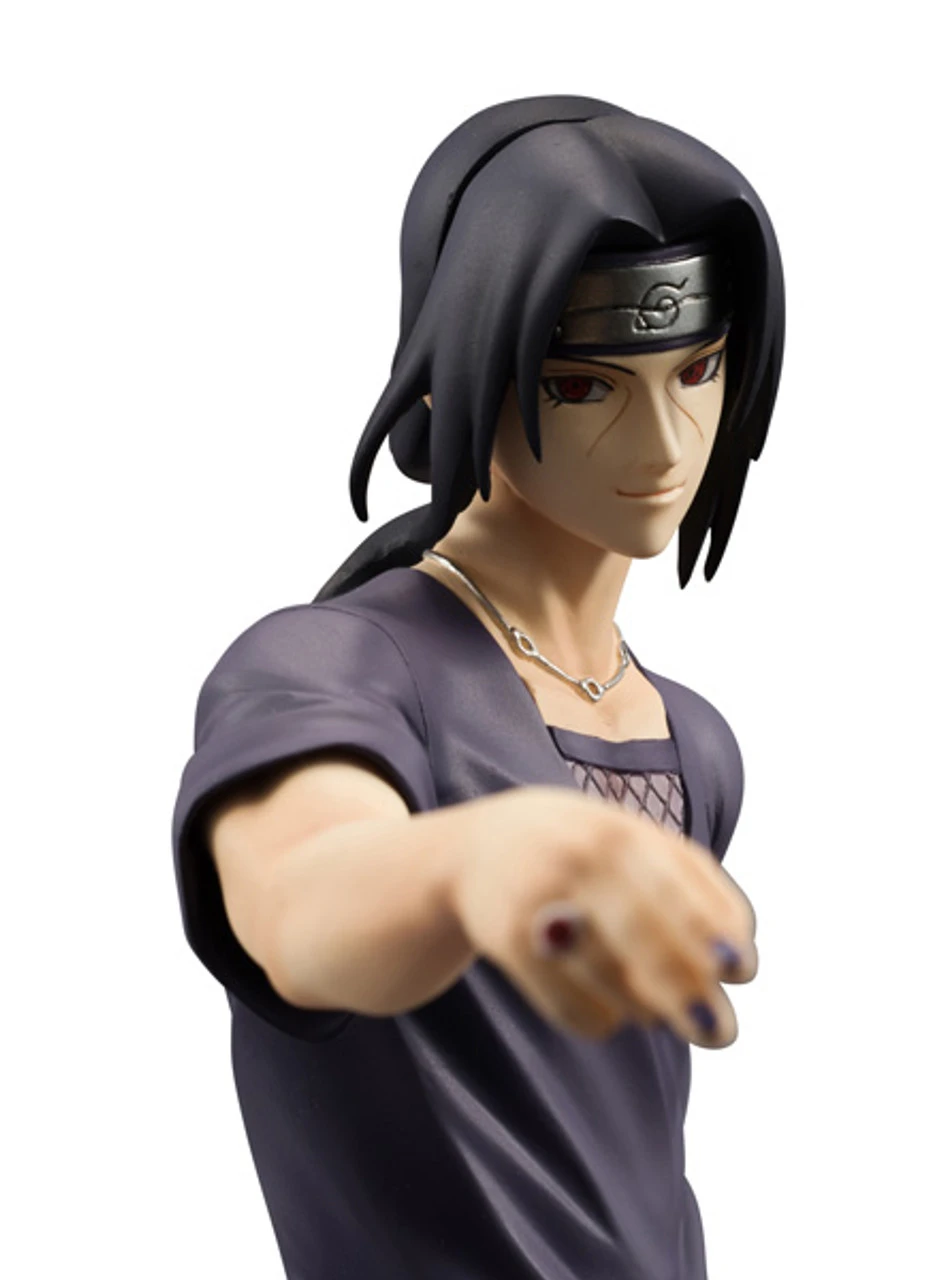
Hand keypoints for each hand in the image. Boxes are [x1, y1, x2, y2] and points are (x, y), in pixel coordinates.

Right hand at [446, 786, 756, 1046]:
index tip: (744, 973)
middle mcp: (577, 858)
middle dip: (687, 989)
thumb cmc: (579, 852)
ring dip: (646, 1009)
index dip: (717, 933)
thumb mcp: (630, 840)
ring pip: (609, 976)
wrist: (472, 851)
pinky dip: (598, 1021)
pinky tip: (607, 1013)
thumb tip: (742, 960)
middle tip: (719, 1034)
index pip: (682, 887)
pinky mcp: (506, 940)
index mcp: (619, 832)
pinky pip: (568, 1002)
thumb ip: (692, 884)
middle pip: (645, 934)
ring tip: (656, 1017)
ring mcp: (538, 897)